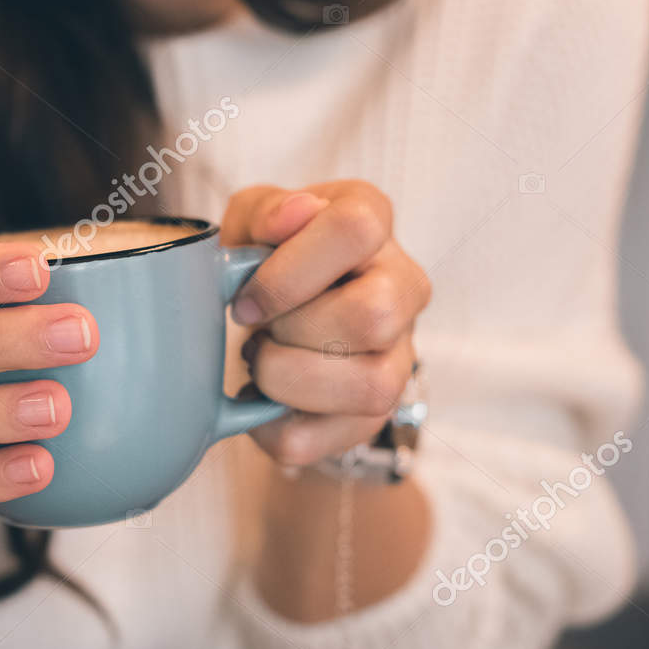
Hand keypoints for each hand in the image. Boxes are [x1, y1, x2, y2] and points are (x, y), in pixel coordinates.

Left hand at [221, 182, 429, 467]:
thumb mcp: (253, 218)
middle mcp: (403, 287)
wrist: (280, 308)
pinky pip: (322, 439)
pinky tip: (256, 399)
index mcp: (372, 222)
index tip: (245, 296)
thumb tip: (294, 214)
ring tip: (261, 360)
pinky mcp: (373, 413)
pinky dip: (269, 426)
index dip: (286, 271)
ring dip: (286, 379)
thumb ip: (267, 209)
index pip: (355, 231)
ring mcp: (399, 355)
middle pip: (372, 317)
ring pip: (368, 387)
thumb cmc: (268, 254)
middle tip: (259, 325)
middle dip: (292, 328)